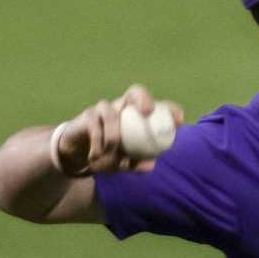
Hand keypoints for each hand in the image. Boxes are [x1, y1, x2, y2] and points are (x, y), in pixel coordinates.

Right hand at [51, 86, 185, 175]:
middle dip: (143, 98)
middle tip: (147, 113)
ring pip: (111, 114)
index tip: (179, 121)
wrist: (79, 155)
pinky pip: (95, 127)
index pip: (156, 107)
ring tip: (111, 156)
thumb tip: (151, 165)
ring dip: (113, 136)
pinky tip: (96, 157)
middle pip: (135, 92)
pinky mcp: (87, 116)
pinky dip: (98, 143)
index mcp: (135, 117)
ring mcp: (103, 110)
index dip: (169, 109)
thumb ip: (136, 163)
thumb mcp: (123, 163)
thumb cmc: (107, 156)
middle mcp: (121, 108)